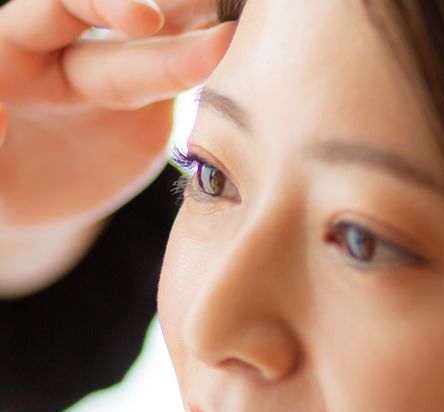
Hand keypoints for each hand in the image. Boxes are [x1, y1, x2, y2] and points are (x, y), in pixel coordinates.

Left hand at [0, 0, 235, 232]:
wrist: (22, 204)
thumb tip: (0, 111)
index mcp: (14, 47)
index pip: (59, 5)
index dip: (102, 0)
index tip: (144, 19)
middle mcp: (70, 50)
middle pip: (127, 14)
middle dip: (176, 5)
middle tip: (223, 18)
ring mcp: (116, 79)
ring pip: (168, 44)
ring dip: (210, 32)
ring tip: (258, 30)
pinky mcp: (150, 112)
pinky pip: (189, 88)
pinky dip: (225, 74)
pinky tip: (262, 66)